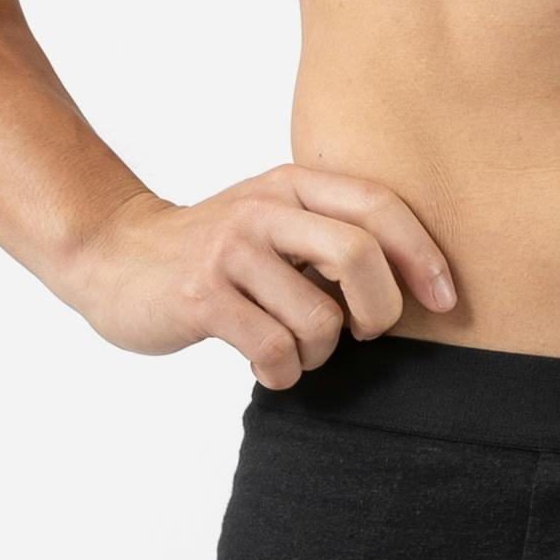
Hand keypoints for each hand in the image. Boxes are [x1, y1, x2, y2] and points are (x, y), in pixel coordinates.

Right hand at [55, 164, 458, 388]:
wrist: (115, 257)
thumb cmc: (216, 253)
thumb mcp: (275, 220)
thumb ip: (334, 233)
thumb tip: (420, 284)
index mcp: (292, 184)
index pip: (381, 207)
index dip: (424, 257)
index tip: (444, 300)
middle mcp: (265, 209)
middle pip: (361, 257)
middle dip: (379, 312)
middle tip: (361, 332)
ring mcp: (231, 250)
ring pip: (319, 321)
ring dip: (316, 355)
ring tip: (289, 348)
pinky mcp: (202, 296)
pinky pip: (275, 352)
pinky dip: (281, 374)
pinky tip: (264, 367)